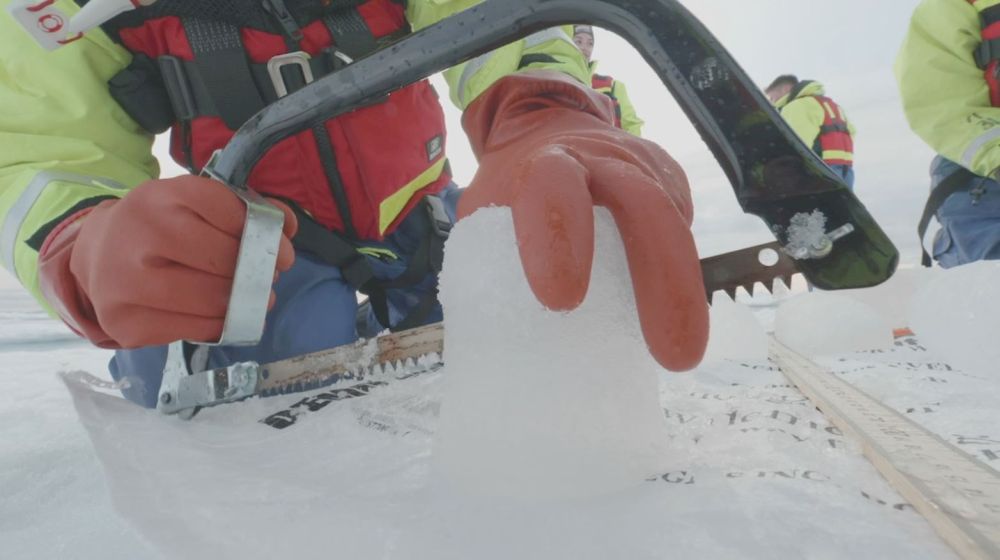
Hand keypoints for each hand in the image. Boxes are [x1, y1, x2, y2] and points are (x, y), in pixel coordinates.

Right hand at [38, 175, 297, 347]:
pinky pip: (196, 330)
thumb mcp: (194, 204)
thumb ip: (244, 209)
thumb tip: (287, 227)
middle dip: (258, 272)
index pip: (231, 214)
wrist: (97, 255)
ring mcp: (127, 282)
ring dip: (245, 303)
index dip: (264, 234)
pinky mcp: (127, 322)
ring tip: (253, 299)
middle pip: (225, 260)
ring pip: (213, 300)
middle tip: (267, 277)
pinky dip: (220, 324)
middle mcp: (139, 235)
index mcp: (160, 197)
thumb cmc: (160, 227)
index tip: (279, 248)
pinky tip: (222, 314)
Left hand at [459, 71, 707, 370]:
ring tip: (682, 355)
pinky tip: (675, 315)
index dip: (557, 240)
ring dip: (683, 291)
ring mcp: (646, 165)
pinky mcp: (672, 179)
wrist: (545, 128)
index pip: (553, 190)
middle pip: (644, 206)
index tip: (560, 301)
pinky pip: (681, 228)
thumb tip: (498, 342)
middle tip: (670, 354)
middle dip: (662, 281)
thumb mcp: (487, 209)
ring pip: (675, 222)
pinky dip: (679, 277)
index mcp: (546, 163)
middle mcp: (603, 157)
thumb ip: (493, 256)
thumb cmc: (511, 185)